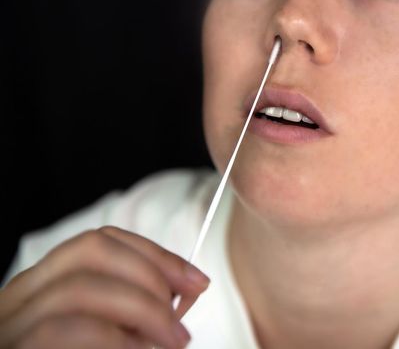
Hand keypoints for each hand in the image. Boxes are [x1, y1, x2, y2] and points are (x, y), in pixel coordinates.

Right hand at [0, 226, 209, 347]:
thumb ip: (139, 311)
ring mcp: (10, 328)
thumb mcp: (118, 334)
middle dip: (152, 275)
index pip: (100, 242)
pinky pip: (64, 330)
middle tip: (184, 316)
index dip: (155, 254)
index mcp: (44, 289)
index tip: (196, 280)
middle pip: (91, 250)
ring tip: (172, 340)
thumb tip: (187, 287)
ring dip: (143, 309)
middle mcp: (19, 301)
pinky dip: (114, 339)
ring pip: (80, 287)